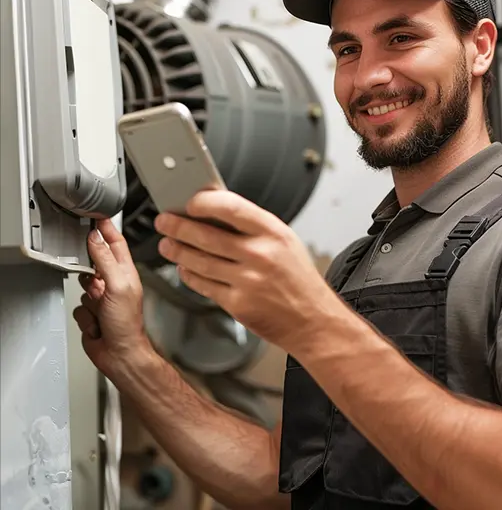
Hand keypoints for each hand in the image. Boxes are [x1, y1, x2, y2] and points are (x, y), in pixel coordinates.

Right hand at [73, 219, 151, 376]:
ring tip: (100, 309)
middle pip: (95, 263)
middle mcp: (116, 283)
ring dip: (88, 299)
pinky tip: (97, 322)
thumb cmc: (128, 324)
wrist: (120, 354)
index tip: (96, 216)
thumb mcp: (117, 285)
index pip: (116, 243)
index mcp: (127, 273)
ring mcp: (104, 298)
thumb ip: (105, 260)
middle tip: (94, 282)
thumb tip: (96, 238)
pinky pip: (79, 305)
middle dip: (90, 272)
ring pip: (83, 285)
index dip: (106, 229)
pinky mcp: (92, 312)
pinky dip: (85, 315)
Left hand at [154, 190, 338, 353]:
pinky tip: (184, 268)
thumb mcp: (286, 242)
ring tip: (167, 244)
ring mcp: (248, 281)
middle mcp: (260, 255)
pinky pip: (204, 286)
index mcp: (273, 233)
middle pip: (206, 235)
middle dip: (178, 227)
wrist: (314, 320)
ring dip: (177, 251)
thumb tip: (216, 211)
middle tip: (164, 221)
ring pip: (200, 262)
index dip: (204, 202)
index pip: (231, 208)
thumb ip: (254, 227)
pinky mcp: (238, 304)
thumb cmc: (299, 280)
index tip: (190, 202)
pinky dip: (189, 275)